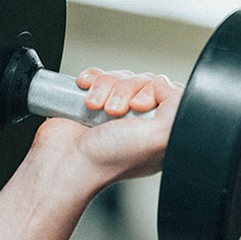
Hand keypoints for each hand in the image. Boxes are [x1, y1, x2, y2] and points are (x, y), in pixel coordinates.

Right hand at [31, 69, 182, 189]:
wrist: (63, 163)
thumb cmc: (108, 159)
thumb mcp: (158, 138)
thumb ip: (176, 108)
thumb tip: (166, 84)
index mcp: (161, 131)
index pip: (170, 93)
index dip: (154, 92)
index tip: (139, 107)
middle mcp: (140, 121)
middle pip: (144, 81)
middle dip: (126, 91)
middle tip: (114, 112)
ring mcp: (116, 111)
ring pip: (121, 77)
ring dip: (106, 87)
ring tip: (96, 107)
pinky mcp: (93, 101)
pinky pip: (98, 76)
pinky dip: (91, 80)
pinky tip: (86, 92)